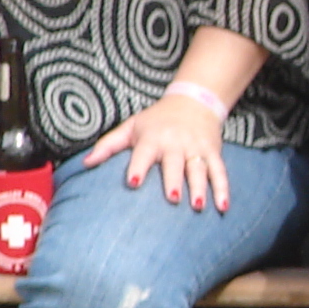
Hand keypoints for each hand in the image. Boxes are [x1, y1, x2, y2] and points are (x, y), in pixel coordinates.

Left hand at [86, 93, 229, 211]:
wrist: (194, 101)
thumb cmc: (156, 120)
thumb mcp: (131, 126)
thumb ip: (108, 145)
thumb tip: (85, 164)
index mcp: (153, 137)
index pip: (144, 153)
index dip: (139, 167)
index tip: (134, 183)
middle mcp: (176, 142)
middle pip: (175, 163)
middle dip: (175, 180)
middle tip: (173, 199)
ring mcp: (196, 148)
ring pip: (199, 169)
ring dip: (200, 187)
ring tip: (198, 206)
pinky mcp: (212, 152)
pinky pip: (219, 171)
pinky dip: (223, 189)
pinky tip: (223, 206)